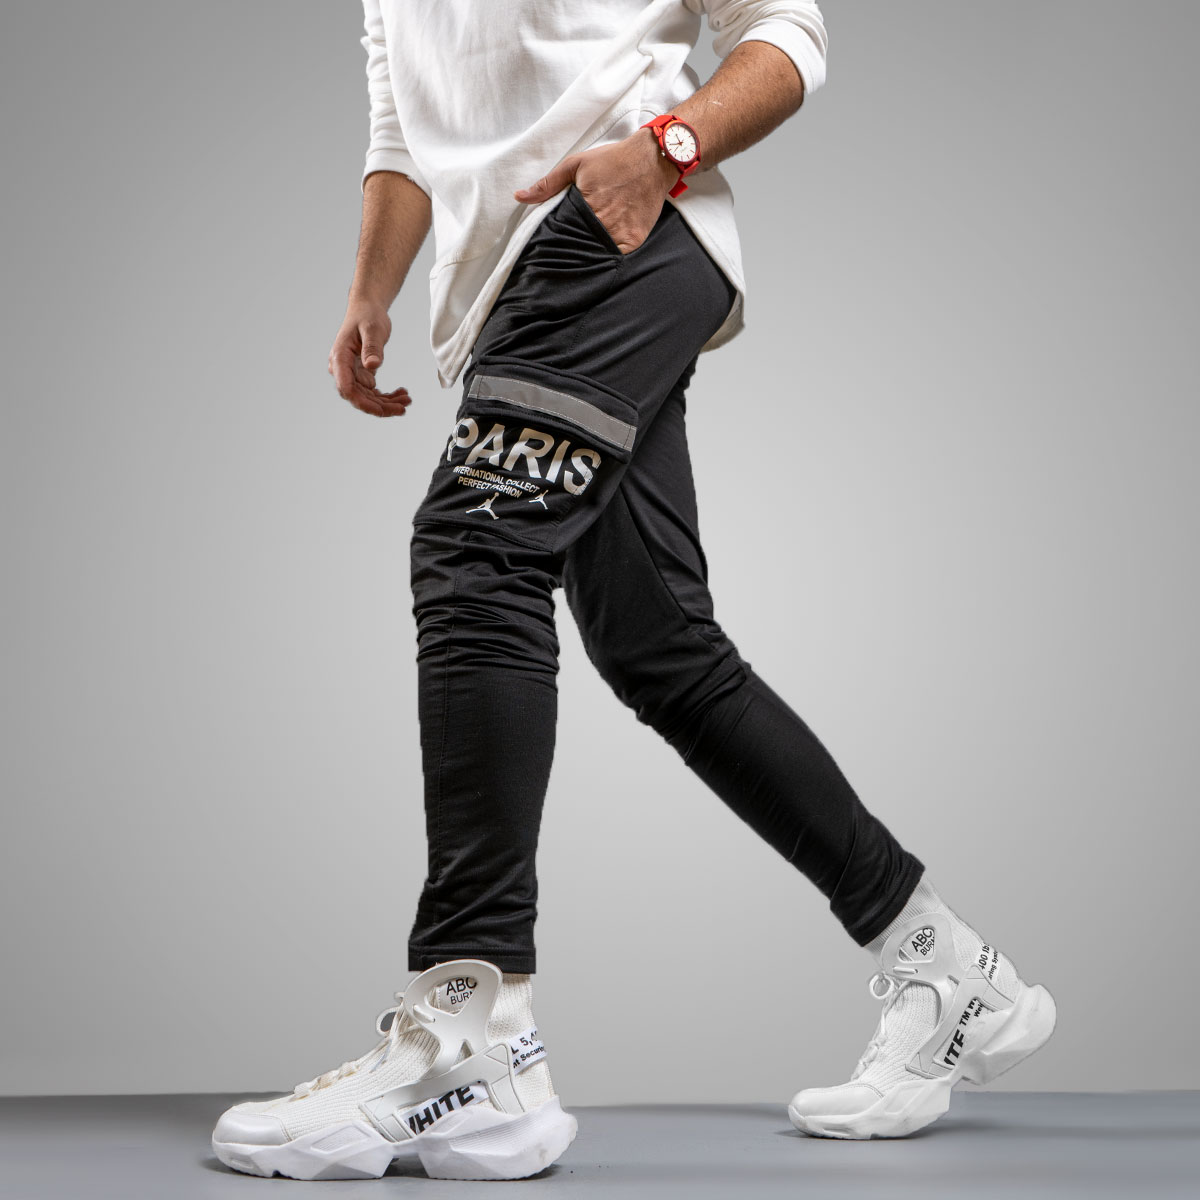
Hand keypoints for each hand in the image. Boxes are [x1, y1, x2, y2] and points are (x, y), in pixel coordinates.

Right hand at [328, 301, 411, 417]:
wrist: (367, 309)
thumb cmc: (368, 315)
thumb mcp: (372, 329)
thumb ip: (372, 347)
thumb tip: (372, 366)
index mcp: (340, 358)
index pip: (346, 388)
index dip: (362, 403)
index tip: (381, 410)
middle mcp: (343, 369)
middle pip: (359, 397)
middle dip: (381, 406)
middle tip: (404, 408)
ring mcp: (352, 373)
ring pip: (368, 397)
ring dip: (387, 403)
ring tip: (407, 400)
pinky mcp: (362, 374)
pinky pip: (373, 392)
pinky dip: (388, 396)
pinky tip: (403, 393)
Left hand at [513, 127, 679, 254]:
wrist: (653, 158)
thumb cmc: (614, 160)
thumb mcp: (577, 164)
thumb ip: (548, 183)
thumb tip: (520, 196)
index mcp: (585, 207)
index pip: (564, 232)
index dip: (558, 236)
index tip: (553, 240)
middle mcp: (604, 224)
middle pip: (580, 244)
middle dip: (573, 245)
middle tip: (567, 247)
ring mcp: (621, 235)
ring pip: (597, 252)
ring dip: (590, 251)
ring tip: (583, 248)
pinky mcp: (635, 240)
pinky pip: (617, 255)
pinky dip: (609, 254)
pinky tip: (602, 248)